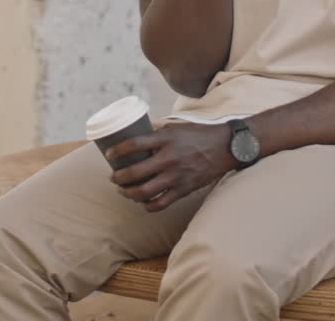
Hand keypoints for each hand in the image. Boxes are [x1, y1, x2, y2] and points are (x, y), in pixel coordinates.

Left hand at [106, 122, 236, 211]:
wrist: (225, 147)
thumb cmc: (198, 135)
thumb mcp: (175, 128)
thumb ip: (156, 134)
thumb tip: (134, 138)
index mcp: (165, 139)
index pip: (134, 144)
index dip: (117, 151)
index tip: (108, 155)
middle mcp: (169, 158)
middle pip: (134, 173)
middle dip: (118, 178)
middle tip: (112, 177)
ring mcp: (176, 176)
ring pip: (144, 192)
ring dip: (128, 193)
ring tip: (123, 191)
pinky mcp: (184, 189)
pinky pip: (160, 203)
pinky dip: (147, 206)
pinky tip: (142, 202)